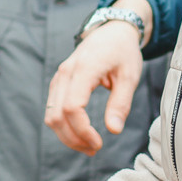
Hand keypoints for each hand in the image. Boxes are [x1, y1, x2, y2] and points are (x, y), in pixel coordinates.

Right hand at [46, 2, 148, 154]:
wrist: (112, 31)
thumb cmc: (123, 52)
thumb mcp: (130, 76)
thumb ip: (121, 103)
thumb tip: (114, 130)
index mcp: (84, 69)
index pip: (72, 107)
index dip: (83, 131)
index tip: (99, 143)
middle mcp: (66, 73)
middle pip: (57, 115)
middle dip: (73, 139)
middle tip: (95, 149)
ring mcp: (59, 77)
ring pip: (51, 115)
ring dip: (66, 135)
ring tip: (88, 145)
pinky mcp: (59, 83)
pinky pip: (53, 109)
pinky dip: (64, 126)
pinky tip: (81, 133)